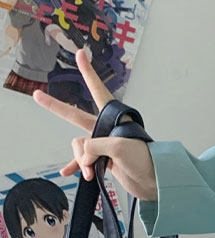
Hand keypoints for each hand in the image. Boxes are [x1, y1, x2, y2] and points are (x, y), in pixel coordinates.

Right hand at [32, 48, 157, 200]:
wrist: (154, 183)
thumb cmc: (144, 160)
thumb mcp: (118, 147)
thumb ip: (94, 147)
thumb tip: (83, 156)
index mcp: (113, 118)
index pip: (98, 91)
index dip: (88, 73)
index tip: (80, 54)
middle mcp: (105, 129)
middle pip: (75, 116)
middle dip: (56, 107)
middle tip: (37, 95)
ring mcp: (102, 145)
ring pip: (78, 146)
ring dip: (81, 160)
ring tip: (91, 171)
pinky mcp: (103, 161)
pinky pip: (82, 162)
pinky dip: (76, 166)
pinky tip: (68, 172)